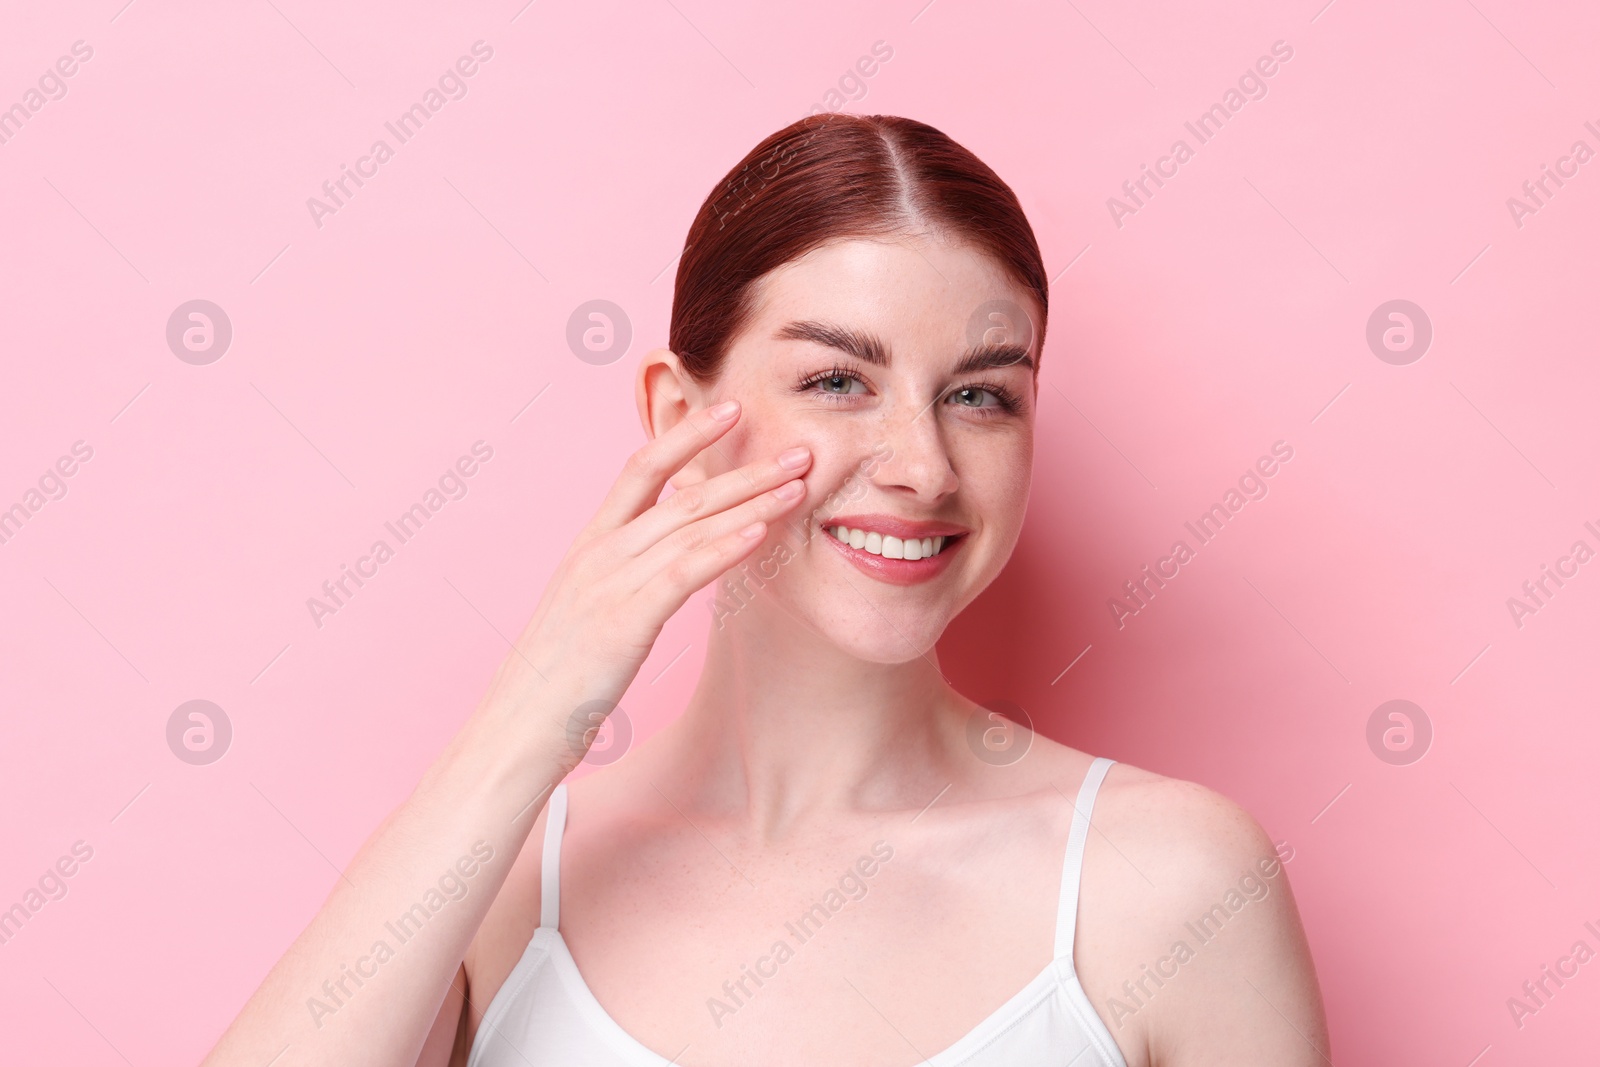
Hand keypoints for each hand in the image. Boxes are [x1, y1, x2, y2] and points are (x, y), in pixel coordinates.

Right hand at [476, 399, 811, 767]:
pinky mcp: (624, 620)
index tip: (730, 409)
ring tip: (799, 484)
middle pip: (682, 494)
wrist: (514, 729)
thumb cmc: (556, 680)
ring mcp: (609, 583)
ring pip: (691, 527)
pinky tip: (763, 530)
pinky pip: (684, 573)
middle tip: (799, 450)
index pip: (641, 469)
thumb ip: (623, 579)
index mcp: (589, 546)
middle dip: (745, 469)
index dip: (686, 434)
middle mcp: (599, 553)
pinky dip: (726, 547)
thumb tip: (665, 565)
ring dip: (752, 502)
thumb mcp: (586, 611)